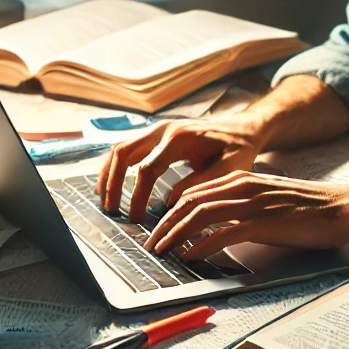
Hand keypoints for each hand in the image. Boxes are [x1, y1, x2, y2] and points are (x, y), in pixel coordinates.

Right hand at [96, 115, 266, 220]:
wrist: (243, 129)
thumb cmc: (238, 150)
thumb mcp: (226, 171)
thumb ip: (198, 185)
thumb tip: (169, 203)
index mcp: (179, 138)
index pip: (147, 169)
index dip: (137, 196)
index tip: (136, 219)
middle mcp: (163, 129)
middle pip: (124, 154)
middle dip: (113, 183)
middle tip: (111, 211)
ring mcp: (158, 129)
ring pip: (121, 148)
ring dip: (109, 173)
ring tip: (104, 199)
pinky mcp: (157, 134)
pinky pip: (128, 147)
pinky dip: (115, 165)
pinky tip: (111, 183)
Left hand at [144, 171, 348, 259]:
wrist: (343, 208)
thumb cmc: (308, 207)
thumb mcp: (268, 199)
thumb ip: (242, 206)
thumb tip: (217, 225)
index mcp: (241, 178)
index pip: (193, 192)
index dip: (170, 211)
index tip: (157, 229)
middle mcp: (242, 186)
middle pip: (189, 202)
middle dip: (164, 224)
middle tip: (150, 243)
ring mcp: (252, 204)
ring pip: (200, 215)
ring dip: (175, 235)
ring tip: (161, 251)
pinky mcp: (264, 223)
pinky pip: (223, 234)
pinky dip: (202, 245)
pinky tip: (190, 256)